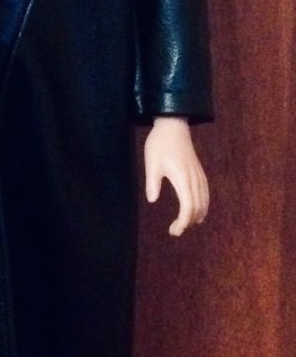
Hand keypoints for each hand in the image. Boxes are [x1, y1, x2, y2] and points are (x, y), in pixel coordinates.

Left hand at [144, 116, 209, 236]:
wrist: (173, 125)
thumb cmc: (160, 143)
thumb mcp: (151, 162)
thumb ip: (153, 182)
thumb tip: (152, 200)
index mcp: (183, 177)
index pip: (188, 206)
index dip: (183, 221)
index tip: (174, 231)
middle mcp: (194, 178)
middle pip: (197, 207)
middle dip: (188, 222)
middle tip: (175, 231)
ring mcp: (198, 175)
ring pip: (204, 201)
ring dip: (196, 215)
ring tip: (184, 225)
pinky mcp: (199, 172)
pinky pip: (205, 193)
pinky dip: (203, 206)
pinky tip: (198, 212)